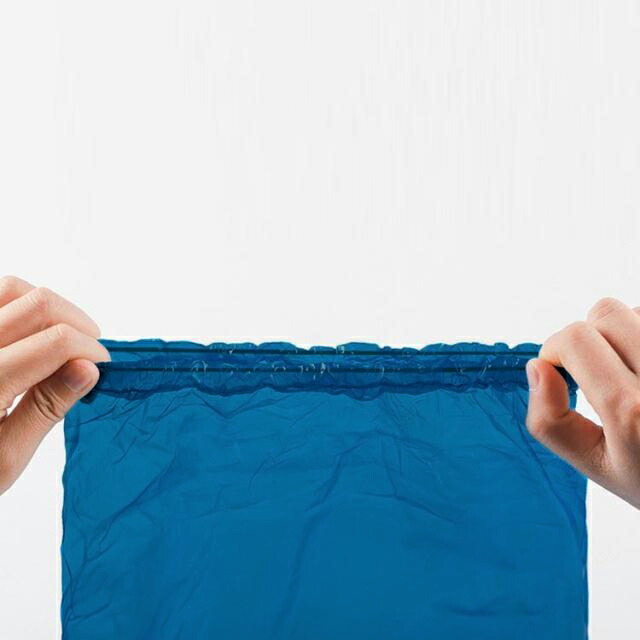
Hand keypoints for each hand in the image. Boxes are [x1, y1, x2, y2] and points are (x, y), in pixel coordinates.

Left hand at [0, 276, 109, 494]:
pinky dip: (22, 304)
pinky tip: (31, 334)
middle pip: (41, 304)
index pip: (56, 342)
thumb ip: (46, 408)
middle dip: (79, 325)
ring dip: (50, 310)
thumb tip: (89, 370)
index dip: (92, 351)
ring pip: (15, 289)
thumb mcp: (5, 458)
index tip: (101, 371)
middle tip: (88, 356)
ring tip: (61, 340)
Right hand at [526, 297, 639, 508]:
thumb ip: (550, 422)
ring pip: (636, 311)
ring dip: (620, 332)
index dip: (554, 350)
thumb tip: (537, 368)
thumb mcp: (595, 466)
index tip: (560, 372)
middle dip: (587, 336)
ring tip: (626, 367)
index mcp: (631, 412)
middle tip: (593, 369)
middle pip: (606, 313)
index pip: (575, 340)